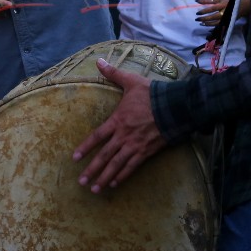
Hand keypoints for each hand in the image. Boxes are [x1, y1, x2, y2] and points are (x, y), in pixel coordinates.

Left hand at [72, 59, 166, 192]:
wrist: (175, 107)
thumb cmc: (152, 94)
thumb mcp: (131, 81)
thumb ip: (113, 73)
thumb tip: (99, 61)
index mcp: (117, 120)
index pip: (97, 137)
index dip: (85, 148)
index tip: (75, 159)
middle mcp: (124, 136)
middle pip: (105, 156)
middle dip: (92, 170)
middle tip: (81, 182)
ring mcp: (135, 145)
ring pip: (117, 165)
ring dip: (105, 177)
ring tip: (95, 189)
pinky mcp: (147, 151)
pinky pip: (133, 166)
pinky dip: (124, 175)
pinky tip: (116, 183)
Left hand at [196, 0, 228, 27]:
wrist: (244, 5)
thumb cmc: (230, 0)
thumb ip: (209, 0)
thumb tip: (197, 1)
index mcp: (222, 5)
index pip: (212, 9)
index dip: (204, 11)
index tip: (197, 13)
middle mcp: (225, 12)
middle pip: (213, 17)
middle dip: (204, 19)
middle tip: (197, 19)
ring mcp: (227, 18)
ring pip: (216, 23)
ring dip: (208, 24)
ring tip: (201, 23)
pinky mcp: (228, 22)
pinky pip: (220, 26)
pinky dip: (214, 27)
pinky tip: (208, 28)